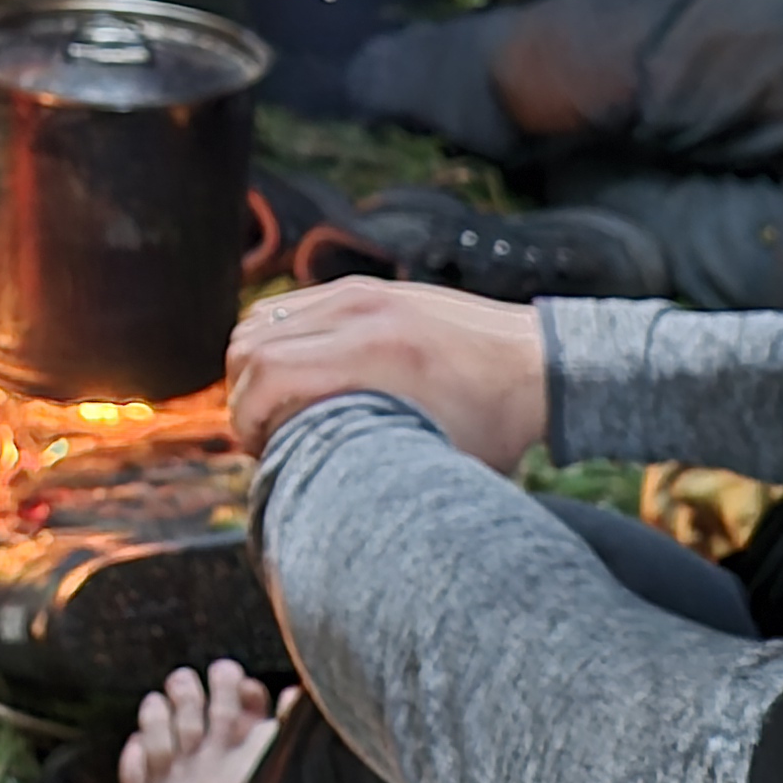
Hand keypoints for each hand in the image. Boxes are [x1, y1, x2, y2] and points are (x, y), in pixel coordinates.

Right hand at [226, 276, 549, 469]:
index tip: (261, 453)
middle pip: (248, 343)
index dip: (244, 419)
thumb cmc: (494, 424)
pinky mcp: (365, 287)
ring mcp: (361, 291)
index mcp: (374, 352)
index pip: (263, 371)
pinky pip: (291, 307)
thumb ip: (367, 470)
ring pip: (261, 319)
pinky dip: (277, 342)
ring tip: (277, 408)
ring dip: (253, 367)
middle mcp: (360, 310)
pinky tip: (300, 379)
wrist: (541, 364)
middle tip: (264, 437)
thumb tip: (303, 494)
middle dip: (241, 395)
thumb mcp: (431, 461)